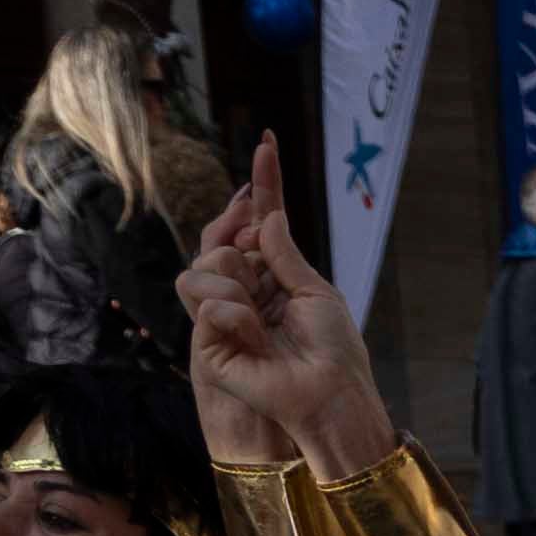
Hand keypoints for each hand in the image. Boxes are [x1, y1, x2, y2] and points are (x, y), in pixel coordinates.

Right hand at [177, 138, 393, 474]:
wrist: (330, 392)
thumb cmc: (333, 349)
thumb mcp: (314, 291)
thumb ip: (283, 252)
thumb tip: (267, 215)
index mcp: (272, 277)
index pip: (258, 223)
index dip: (263, 185)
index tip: (269, 143)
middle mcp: (244, 292)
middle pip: (221, 242)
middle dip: (242, 254)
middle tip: (266, 286)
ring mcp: (223, 317)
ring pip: (202, 269)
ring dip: (235, 287)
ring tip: (261, 319)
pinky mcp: (210, 345)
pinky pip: (203, 304)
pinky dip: (233, 315)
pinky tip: (254, 337)